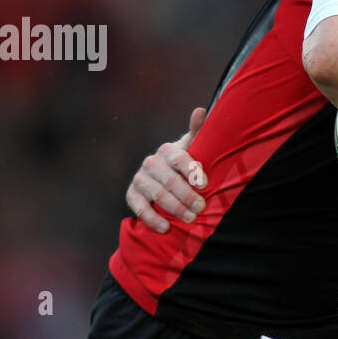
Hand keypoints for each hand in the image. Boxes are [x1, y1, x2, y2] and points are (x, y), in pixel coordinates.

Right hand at [126, 107, 208, 232]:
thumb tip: (200, 110)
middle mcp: (151, 163)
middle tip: (202, 208)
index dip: (192, 171)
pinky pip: (139, 208)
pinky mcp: (132, 195)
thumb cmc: (186, 163)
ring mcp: (140, 179)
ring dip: (175, 209)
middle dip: (187, 196)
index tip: (205, 184)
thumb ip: (199, 131)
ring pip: (157, 195)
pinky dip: (152, 219)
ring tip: (191, 219)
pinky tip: (166, 228)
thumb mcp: (194, 147)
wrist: (164, 176)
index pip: (179, 159)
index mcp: (168, 150)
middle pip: (169, 180)